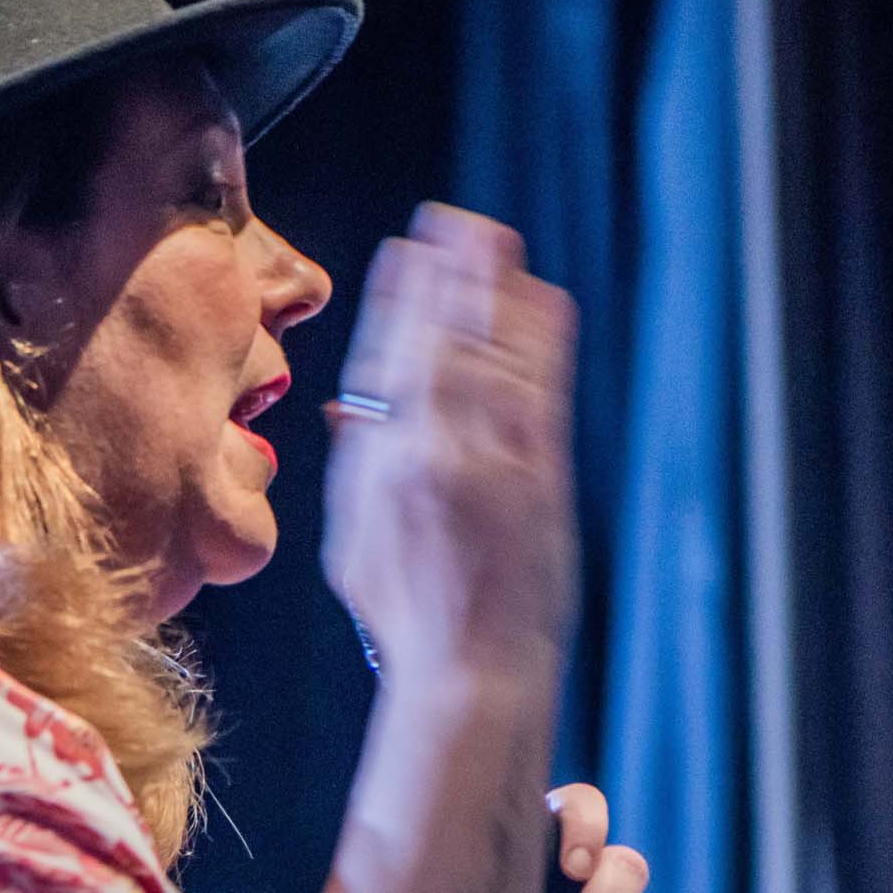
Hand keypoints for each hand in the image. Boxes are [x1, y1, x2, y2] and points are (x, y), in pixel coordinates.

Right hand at [323, 203, 577, 683]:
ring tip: (493, 240)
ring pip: (495, 351)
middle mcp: (440, 454)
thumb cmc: (410, 620)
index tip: (402, 254)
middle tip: (452, 223)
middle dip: (448, 275)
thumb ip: (356, 470)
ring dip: (495, 288)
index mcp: (386, 470)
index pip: (391, 361)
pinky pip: (539, 383)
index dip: (400, 300)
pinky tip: (541, 296)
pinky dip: (537, 333)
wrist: (475, 670)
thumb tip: (350, 413)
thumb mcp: (355, 546)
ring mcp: (497, 461)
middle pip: (444, 339)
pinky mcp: (542, 473)